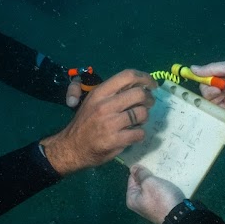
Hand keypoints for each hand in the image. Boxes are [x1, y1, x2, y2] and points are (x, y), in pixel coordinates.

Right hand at [40, 70, 155, 175]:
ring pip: (142, 113)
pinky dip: (140, 134)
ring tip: (138, 121)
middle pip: (139, 94)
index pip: (128, 76)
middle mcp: (105, 105)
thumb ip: (114, 92)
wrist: (72, 147)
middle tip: (148, 104)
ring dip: (144, 118)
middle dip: (149, 99)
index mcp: (100, 92)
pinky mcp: (115, 140)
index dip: (145, 78)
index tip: (152, 85)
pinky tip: (133, 134)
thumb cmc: (85, 122)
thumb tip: (139, 85)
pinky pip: (139, 133)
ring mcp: (110, 123)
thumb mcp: (94, 101)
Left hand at [126, 165, 184, 223]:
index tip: (149, 163)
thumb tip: (133, 167)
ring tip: (165, 173)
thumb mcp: (149, 182)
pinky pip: (160, 194)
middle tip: (158, 167)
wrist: (179, 216)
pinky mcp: (161, 207)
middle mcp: (139, 204)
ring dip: (158, 181)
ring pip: (153, 188)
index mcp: (132, 199)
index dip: (140, 170)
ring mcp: (151, 206)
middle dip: (150, 176)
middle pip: (142, 184)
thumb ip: (141, 174)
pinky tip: (170, 182)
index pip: (132, 179)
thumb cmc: (161, 199)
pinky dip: (164, 188)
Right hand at [190, 58, 224, 116]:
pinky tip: (221, 115)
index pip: (206, 80)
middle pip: (207, 94)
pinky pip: (224, 116)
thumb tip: (191, 68)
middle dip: (210, 94)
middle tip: (221, 92)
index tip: (208, 86)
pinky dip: (220, 116)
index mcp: (224, 75)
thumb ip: (213, 68)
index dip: (204, 83)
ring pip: (214, 106)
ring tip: (224, 103)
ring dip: (214, 106)